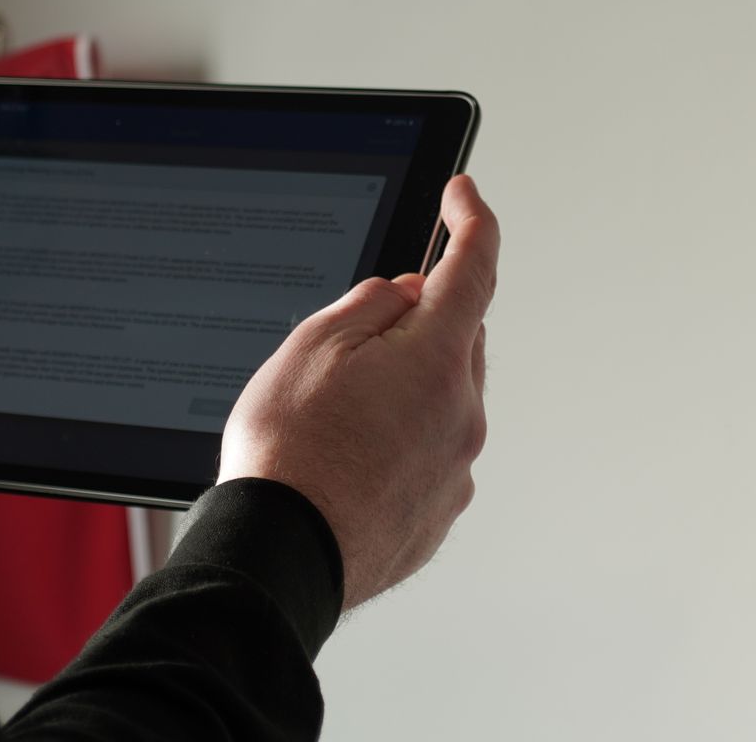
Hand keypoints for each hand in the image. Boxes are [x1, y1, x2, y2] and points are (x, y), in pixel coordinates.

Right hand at [219, 174, 496, 609]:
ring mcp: (456, 467)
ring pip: (446, 396)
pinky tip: (352, 451)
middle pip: (460, 336)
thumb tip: (405, 292)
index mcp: (436, 360)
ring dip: (409, 384)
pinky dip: (404, 436)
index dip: (471, 220)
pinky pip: (433, 450)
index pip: (474, 267)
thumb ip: (368, 306)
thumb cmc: (288, 459)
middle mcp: (462, 413)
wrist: (281, 560)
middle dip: (423, 318)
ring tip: (337, 408)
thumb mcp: (310, 349)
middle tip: (359, 330)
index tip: (463, 195)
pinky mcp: (439, 511)